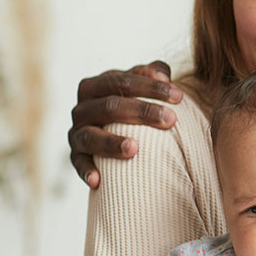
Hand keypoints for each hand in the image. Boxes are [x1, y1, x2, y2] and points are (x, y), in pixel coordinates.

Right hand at [68, 61, 182, 187]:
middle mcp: (82, 108)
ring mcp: (77, 133)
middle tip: (171, 120)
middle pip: (109, 106)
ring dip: (111, 143)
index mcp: (96, 85)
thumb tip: (164, 73)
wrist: (114, 133)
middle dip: (142, 112)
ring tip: (135, 148)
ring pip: (91, 136)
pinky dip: (86, 171)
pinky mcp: (76, 156)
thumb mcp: (143, 88)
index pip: (122, 81)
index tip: (179, 96)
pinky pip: (78, 164)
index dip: (151, 86)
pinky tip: (98, 181)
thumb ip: (154, 74)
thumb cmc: (134, 105)